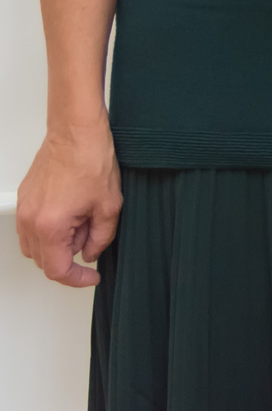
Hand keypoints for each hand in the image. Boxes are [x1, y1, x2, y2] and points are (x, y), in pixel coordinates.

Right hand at [15, 121, 119, 287]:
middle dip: (69, 258)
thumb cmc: (91, 160)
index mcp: (49, 227)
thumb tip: (90, 254)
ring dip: (57, 245)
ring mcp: (24, 209)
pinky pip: (31, 227)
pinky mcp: (25, 198)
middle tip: (91, 239)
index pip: (56, 270)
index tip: (91, 276)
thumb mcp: (109, 206)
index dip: (77, 279)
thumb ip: (100, 238)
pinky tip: (72, 212)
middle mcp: (30, 221)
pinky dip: (49, 230)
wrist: (76, 131)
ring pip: (34, 246)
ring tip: (83, 222)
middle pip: (43, 260)